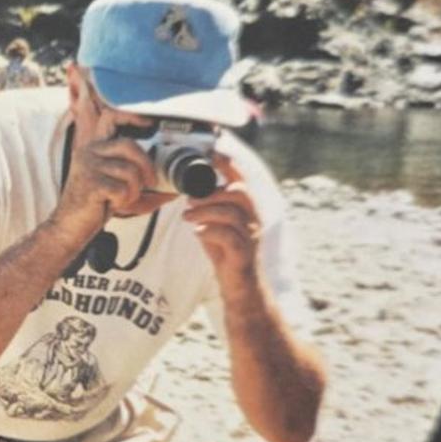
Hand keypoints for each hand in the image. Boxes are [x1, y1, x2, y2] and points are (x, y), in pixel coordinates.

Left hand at [184, 154, 262, 291]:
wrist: (241, 288)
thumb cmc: (228, 256)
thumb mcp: (217, 228)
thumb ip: (208, 211)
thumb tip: (190, 195)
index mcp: (247, 210)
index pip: (242, 180)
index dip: (229, 164)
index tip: (210, 152)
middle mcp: (253, 220)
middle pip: (240, 192)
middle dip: (212, 191)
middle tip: (190, 199)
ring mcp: (250, 237)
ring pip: (231, 213)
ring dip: (205, 211)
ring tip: (187, 216)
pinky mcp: (243, 254)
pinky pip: (228, 237)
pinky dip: (209, 231)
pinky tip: (197, 233)